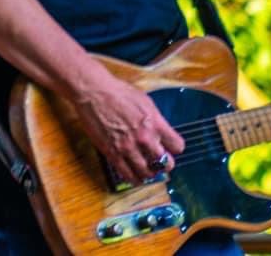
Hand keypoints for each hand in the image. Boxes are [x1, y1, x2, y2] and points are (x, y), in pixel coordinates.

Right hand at [69, 64, 182, 185]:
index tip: (170, 149)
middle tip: (160, 163)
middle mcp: (145, 137)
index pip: (177, 146)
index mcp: (155, 123)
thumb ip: (155, 120)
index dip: (174, 148)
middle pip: (165, 163)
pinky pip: (127, 174)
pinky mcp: (112, 152)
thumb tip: (159, 132)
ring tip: (147, 171)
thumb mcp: (145, 102)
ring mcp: (128, 147)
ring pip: (147, 172)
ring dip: (149, 173)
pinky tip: (134, 177)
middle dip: (164, 164)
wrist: (92, 92)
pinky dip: (133, 178)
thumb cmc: (117, 92)